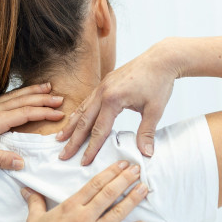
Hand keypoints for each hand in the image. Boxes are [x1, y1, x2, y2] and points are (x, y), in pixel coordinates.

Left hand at [0, 83, 64, 169]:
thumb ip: (1, 159)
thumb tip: (22, 164)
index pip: (26, 113)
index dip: (44, 112)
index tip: (60, 113)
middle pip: (24, 101)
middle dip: (43, 98)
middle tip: (60, 98)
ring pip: (15, 96)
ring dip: (33, 91)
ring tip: (47, 87)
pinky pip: (6, 97)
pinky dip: (19, 93)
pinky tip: (23, 93)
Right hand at [17, 161, 147, 221]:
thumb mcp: (34, 219)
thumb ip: (36, 201)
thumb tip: (27, 190)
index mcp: (70, 207)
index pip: (95, 185)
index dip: (111, 172)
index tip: (123, 165)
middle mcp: (84, 218)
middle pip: (109, 194)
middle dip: (125, 180)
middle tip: (138, 170)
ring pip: (117, 213)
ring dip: (132, 200)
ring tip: (144, 189)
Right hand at [56, 40, 178, 164]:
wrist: (161, 59)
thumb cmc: (159, 82)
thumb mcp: (155, 110)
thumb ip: (147, 132)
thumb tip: (146, 153)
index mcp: (113, 100)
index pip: (99, 130)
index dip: (91, 148)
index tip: (83, 162)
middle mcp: (103, 92)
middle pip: (84, 121)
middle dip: (73, 140)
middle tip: (63, 155)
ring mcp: (102, 86)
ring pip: (82, 109)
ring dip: (71, 125)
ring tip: (60, 138)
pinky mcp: (105, 82)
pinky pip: (88, 100)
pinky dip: (79, 112)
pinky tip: (75, 119)